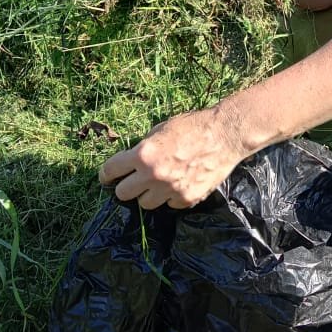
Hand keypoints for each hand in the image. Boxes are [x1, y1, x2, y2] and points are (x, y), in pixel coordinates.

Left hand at [98, 107, 245, 208]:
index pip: (111, 170)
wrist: (225, 135)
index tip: (107, 177)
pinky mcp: (186, 199)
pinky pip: (169, 205)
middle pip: (123, 194)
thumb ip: (144, 147)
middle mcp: (153, 175)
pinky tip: (179, 183)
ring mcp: (170, 190)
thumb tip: (132, 160)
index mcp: (143, 154)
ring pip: (145, 204)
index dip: (106, 174)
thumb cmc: (193, 126)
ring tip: (159, 183)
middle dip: (126, 187)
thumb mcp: (161, 129)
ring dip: (148, 194)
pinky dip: (171, 197)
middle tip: (133, 181)